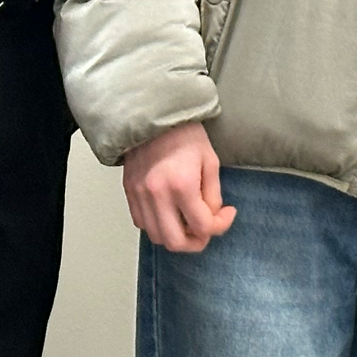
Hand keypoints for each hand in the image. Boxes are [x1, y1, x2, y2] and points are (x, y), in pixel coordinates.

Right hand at [122, 121, 234, 252]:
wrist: (153, 114)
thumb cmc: (184, 134)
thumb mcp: (210, 160)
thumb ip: (212, 194)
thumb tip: (211, 217)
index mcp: (181, 185)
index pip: (203, 226)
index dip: (221, 225)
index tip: (227, 214)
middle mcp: (157, 195)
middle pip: (175, 242)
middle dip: (196, 242)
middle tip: (206, 230)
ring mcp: (139, 196)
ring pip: (156, 237)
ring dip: (175, 236)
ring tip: (189, 223)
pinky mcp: (129, 192)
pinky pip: (141, 223)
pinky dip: (157, 226)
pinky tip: (170, 214)